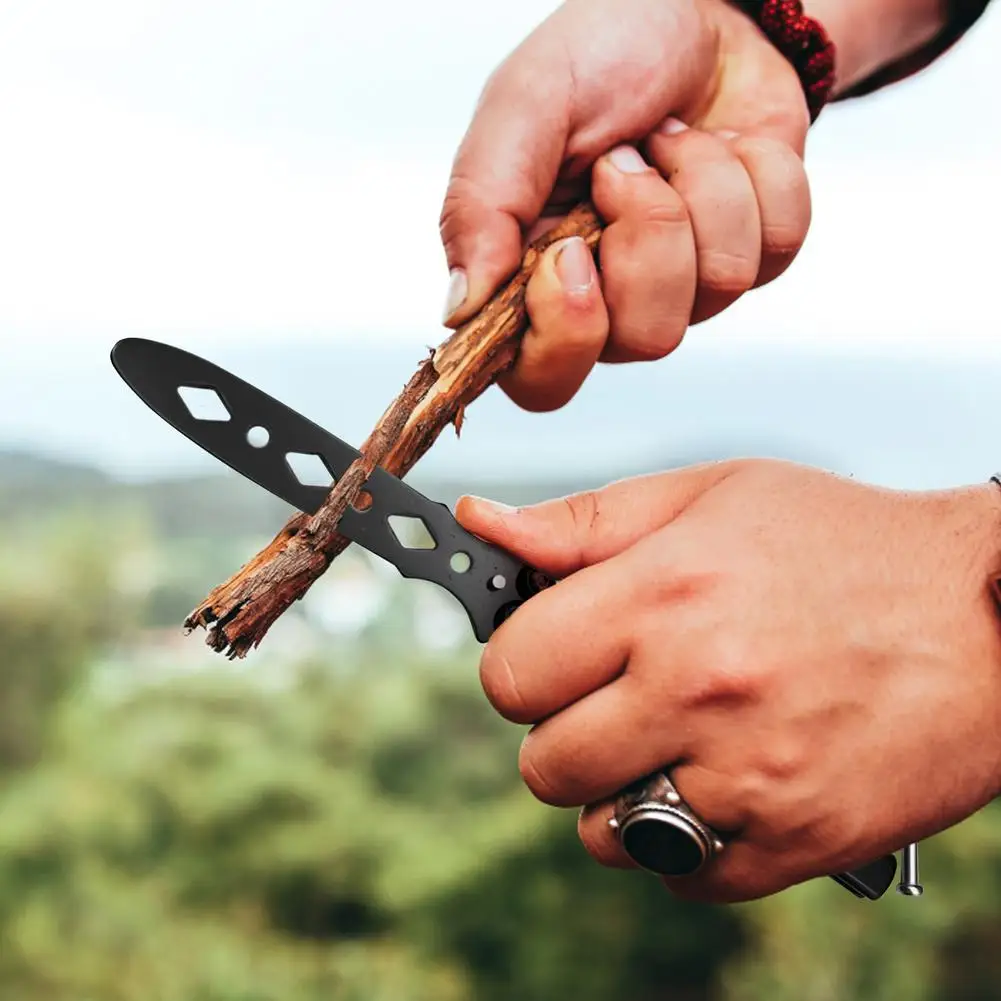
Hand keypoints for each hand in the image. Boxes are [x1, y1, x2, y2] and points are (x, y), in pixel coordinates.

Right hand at [440, 0, 812, 410]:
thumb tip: (458, 311)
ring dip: (700, 184)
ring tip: (670, 137)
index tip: (570, 250)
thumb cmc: (597, 56)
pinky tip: (726, 142)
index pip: (542, 380)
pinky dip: (757, 172)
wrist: (696, 8)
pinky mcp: (757, 255)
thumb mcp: (522, 109)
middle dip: (649, 234)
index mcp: (537, 282)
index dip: (566, 333)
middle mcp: (612, 300)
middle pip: (646, 338)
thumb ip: (479, 207)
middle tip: (624, 164)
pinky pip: (777, 245)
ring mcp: (689, 285)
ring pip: (719, 287)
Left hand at [455, 460, 1000, 901]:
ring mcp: (748, 776)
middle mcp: (696, 689)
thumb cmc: (842, 541)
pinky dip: (685, 838)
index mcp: (661, 595)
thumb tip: (479, 524)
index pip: (508, 673)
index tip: (554, 656)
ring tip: (673, 739)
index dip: (521, 665)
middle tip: (618, 696)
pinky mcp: (797, 839)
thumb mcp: (709, 495)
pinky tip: (725, 779)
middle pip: (543, 763)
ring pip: (602, 831)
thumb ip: (583, 521)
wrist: (990, 611)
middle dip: (564, 729)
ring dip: (617, 791)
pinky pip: (681, 876)